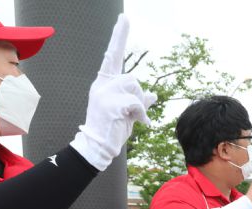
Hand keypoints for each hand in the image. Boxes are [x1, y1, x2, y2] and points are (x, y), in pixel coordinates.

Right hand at [70, 14, 156, 169]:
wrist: (98, 147)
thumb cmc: (113, 129)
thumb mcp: (127, 112)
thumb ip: (139, 100)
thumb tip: (153, 94)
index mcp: (104, 83)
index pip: (113, 55)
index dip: (119, 36)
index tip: (124, 18)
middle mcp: (102, 84)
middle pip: (133, 78)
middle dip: (138, 96)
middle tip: (131, 113)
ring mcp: (105, 93)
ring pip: (135, 88)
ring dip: (139, 106)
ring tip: (130, 118)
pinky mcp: (111, 104)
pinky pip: (136, 103)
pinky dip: (141, 115)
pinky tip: (138, 123)